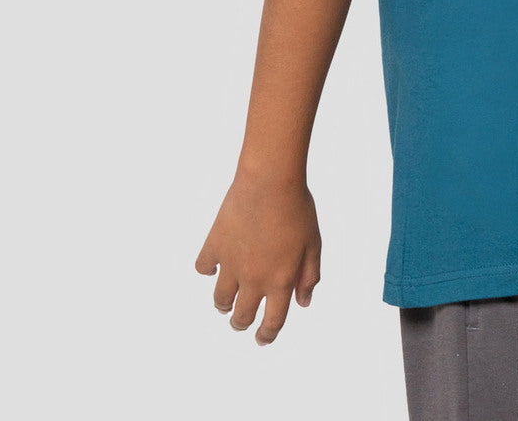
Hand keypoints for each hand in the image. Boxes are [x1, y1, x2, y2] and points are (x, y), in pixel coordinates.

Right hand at [195, 172, 322, 344]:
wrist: (270, 179)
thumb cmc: (298, 207)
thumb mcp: (314, 243)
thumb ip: (309, 276)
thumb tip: (303, 303)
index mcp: (280, 281)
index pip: (272, 322)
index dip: (267, 335)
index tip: (262, 339)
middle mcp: (254, 279)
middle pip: (242, 317)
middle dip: (241, 324)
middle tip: (241, 321)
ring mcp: (231, 264)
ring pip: (220, 300)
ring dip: (223, 305)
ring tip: (226, 302)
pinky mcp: (214, 245)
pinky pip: (203, 268)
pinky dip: (207, 269)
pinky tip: (214, 264)